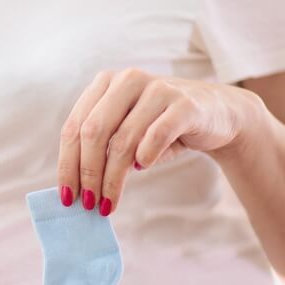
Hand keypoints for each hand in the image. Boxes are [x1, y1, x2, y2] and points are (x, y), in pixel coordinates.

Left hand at [57, 68, 262, 215]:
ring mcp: (157, 89)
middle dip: (87, 173)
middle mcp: (127, 80)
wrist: (217, 114)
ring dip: (112, 178)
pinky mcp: (184, 104)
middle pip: (93, 132)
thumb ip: (102, 150)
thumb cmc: (162, 127)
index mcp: (105, 84)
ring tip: (109, 202)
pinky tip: (142, 168)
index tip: (66, 196)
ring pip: (122, 140)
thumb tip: (76, 188)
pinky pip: (156, 135)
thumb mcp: (127, 134)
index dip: (67, 164)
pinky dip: (145, 157)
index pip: (74, 127)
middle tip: (88, 203)